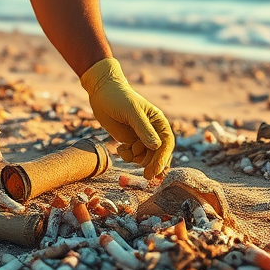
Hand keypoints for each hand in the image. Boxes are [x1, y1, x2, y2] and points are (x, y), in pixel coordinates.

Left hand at [80, 57, 173, 179]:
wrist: (102, 93)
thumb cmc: (119, 98)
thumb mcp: (132, 112)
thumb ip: (144, 129)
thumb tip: (157, 146)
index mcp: (158, 121)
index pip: (166, 143)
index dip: (163, 158)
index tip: (156, 170)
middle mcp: (152, 131)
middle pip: (157, 153)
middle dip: (151, 164)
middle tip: (146, 176)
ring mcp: (141, 137)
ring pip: (145, 156)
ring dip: (136, 158)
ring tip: (125, 150)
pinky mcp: (130, 140)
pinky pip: (133, 155)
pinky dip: (127, 156)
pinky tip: (120, 149)